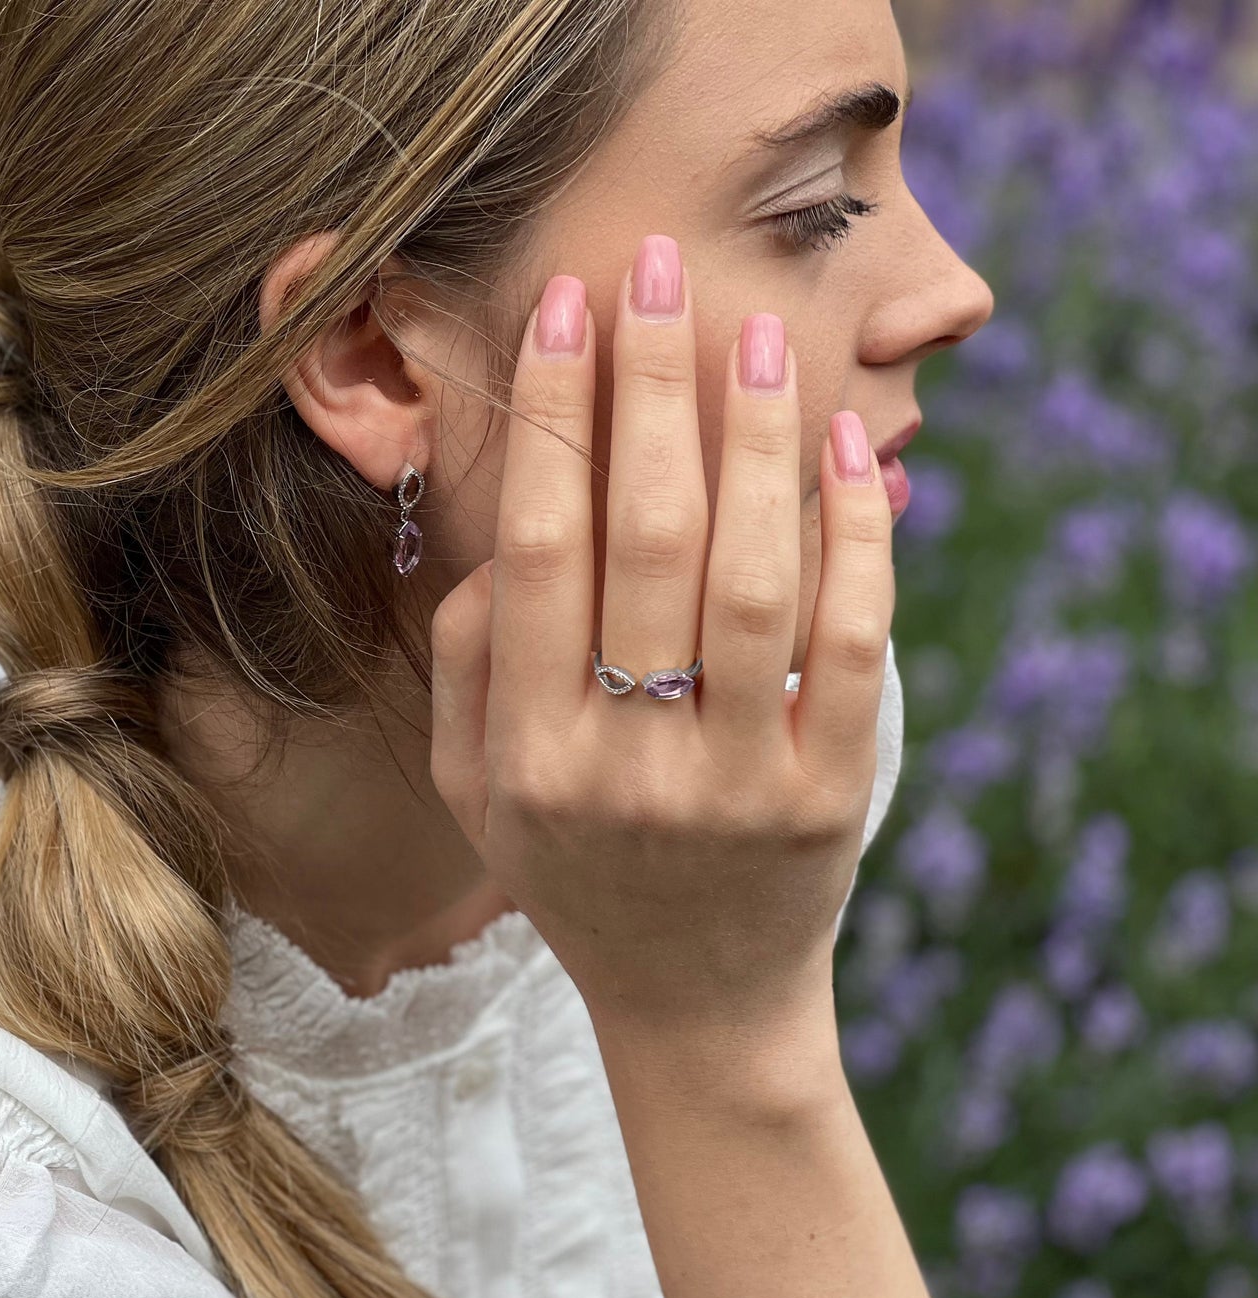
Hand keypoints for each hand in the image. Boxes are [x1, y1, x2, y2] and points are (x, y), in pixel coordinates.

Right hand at [428, 237, 895, 1035]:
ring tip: (753, 331)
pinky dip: (855, 539)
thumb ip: (466, 665)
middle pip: (642, 539)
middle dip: (647, 385)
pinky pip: (850, 645)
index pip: (538, 549)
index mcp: (527, 755)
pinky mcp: (829, 796)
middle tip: (654, 270)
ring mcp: (735, 783)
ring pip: (750, 579)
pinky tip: (846, 452)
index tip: (565, 311)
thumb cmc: (569, 874)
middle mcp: (624, 766)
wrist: (695, 1004)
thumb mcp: (475, 790)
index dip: (553, 418)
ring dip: (751, 439)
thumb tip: (506, 538)